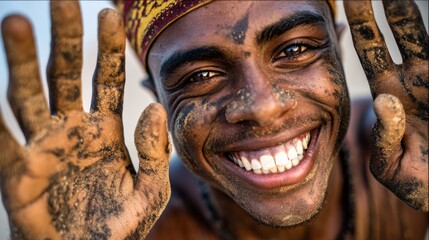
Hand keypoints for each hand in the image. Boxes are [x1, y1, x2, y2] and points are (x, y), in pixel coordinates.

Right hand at [0, 1, 170, 238]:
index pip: (107, 78)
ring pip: (30, 94)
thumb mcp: (151, 189)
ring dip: (23, 60)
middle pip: (66, 74)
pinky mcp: (19, 171)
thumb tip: (155, 108)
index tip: (109, 13)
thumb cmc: (122, 224)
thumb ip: (154, 150)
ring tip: (15, 21)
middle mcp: (73, 129)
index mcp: (106, 129)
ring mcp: (44, 145)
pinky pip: (2, 140)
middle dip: (65, 38)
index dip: (108, 47)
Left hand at [344, 0, 427, 211]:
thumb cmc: (426, 183)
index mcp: (390, 98)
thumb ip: (387, 143)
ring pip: (419, 39)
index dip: (357, 31)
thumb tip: (385, 103)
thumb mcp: (397, 170)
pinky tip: (425, 9)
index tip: (341, 5)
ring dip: (404, 15)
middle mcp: (411, 83)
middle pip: (389, 40)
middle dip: (372, 15)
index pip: (368, 56)